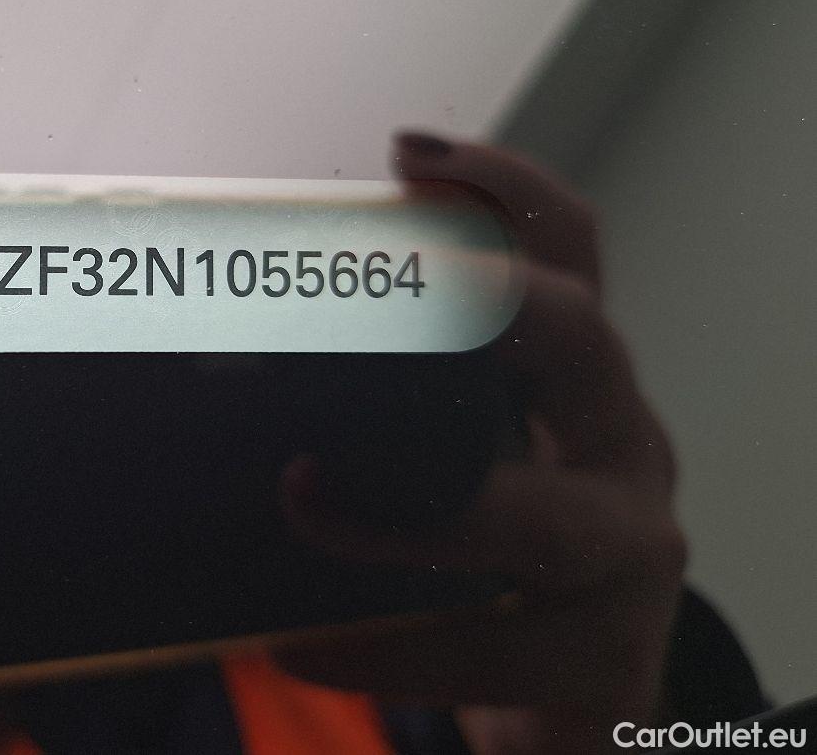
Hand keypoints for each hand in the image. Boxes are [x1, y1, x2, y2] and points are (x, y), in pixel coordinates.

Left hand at [276, 134, 684, 754]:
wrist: (570, 700)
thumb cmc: (491, 557)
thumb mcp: (457, 451)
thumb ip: (392, 394)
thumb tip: (224, 341)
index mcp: (572, 377)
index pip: (568, 250)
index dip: (504, 186)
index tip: (409, 149)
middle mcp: (619, 441)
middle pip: (587, 342)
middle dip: (497, 304)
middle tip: (402, 293)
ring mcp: (626, 549)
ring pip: (547, 514)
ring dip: (420, 512)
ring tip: (301, 500)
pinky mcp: (603, 656)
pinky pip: (499, 651)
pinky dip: (394, 649)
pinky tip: (300, 647)